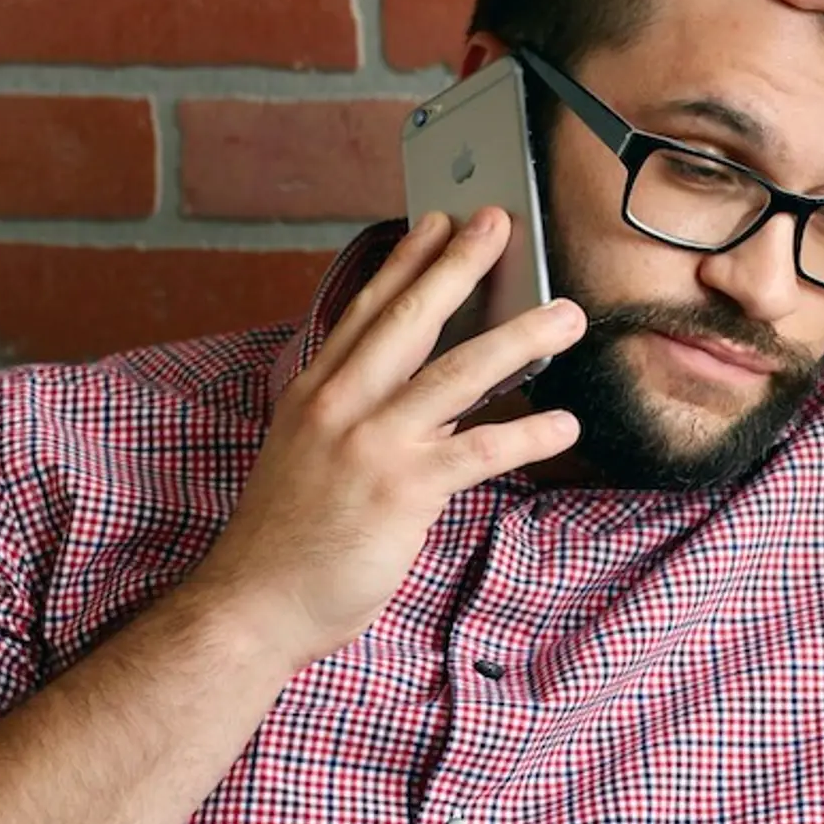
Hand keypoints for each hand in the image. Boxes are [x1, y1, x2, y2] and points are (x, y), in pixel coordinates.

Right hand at [189, 208, 585, 668]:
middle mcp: (340, 405)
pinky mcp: (403, 489)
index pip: (366, 311)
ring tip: (567, 314)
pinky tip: (567, 424)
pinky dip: (528, 434)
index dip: (406, 263)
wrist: (256, 602)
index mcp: (316, 393)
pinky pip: (480, 451)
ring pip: (457, 374)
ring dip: (519, 338)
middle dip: (459, 266)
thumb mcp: (313, 457)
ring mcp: (371, 444)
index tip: (436, 220)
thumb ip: (362, 419)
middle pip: (409, 320)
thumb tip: (428, 398)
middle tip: (499, 222)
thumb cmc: (290, 538)